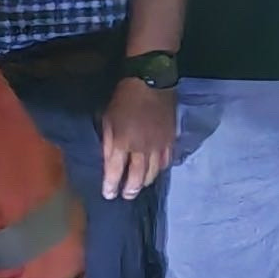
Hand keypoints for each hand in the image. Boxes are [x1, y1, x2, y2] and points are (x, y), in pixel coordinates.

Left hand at [101, 74, 177, 196]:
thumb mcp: (108, 119)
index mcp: (122, 142)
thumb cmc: (124, 98)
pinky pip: (166, 161)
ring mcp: (158, 145)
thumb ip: (108, 143)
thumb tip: (108, 162)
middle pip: (137, 177)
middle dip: (130, 189)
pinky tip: (156, 170)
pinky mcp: (170, 140)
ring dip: (145, 182)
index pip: (115, 172)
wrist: (151, 81)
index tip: (109, 195)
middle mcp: (141, 149)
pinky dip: (160, 169)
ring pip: (153, 172)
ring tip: (139, 186)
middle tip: (126, 196)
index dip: (111, 186)